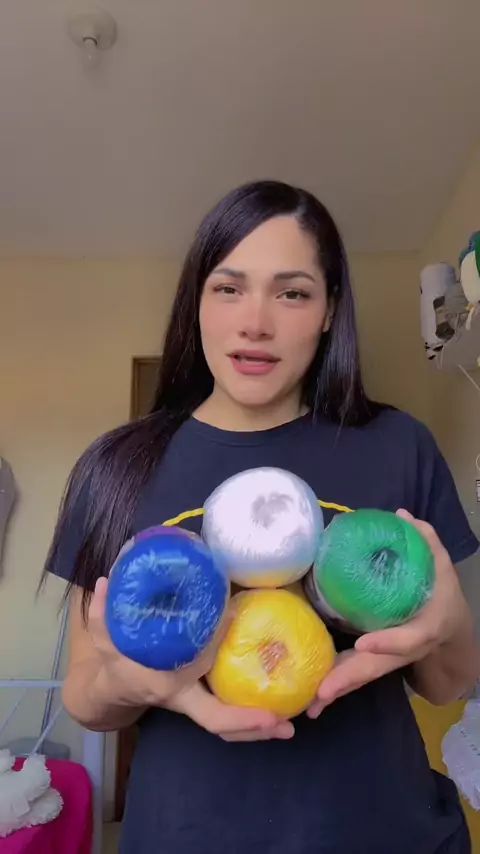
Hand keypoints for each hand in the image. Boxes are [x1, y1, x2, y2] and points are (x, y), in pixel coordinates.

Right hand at [90, 578, 293, 740]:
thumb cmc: (115, 664)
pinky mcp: (201, 699)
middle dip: (252, 726)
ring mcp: (193, 703)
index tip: (256, 684)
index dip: (225, 681)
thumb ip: (101, 614)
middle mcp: (184, 699)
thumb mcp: (104, 640)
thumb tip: (103, 582)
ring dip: (257, 729)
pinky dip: (250, 717)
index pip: (198, 681)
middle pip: (220, 723)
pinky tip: (279, 706)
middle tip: (286, 724)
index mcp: (167, 685)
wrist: (113, 692)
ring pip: (226, 728)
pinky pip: (226, 717)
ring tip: (290, 726)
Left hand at [307, 510, 468, 717]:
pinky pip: (355, 674)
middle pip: (377, 668)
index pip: (407, 640)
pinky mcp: (375, 661)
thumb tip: (402, 516)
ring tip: (311, 704)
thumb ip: (426, 542)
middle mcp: (405, 651)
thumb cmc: (442, 595)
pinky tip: (312, 698)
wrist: (451, 629)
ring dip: (337, 690)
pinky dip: (335, 686)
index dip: (388, 643)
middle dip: (350, 680)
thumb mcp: (441, 567)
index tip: (365, 644)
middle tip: (323, 691)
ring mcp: (389, 659)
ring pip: (362, 676)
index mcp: (425, 628)